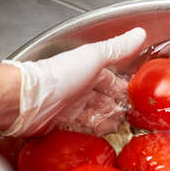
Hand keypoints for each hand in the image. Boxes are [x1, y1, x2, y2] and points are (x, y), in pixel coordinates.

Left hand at [2, 27, 145, 136]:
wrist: (30, 100)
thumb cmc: (60, 76)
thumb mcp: (94, 57)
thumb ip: (118, 48)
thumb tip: (139, 34)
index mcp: (88, 71)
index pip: (112, 81)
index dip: (124, 90)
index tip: (137, 98)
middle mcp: (80, 88)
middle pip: (105, 101)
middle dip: (119, 109)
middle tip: (132, 119)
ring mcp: (71, 107)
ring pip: (96, 116)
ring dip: (109, 123)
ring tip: (120, 129)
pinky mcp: (63, 124)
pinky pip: (83, 129)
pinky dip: (94, 133)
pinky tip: (103, 136)